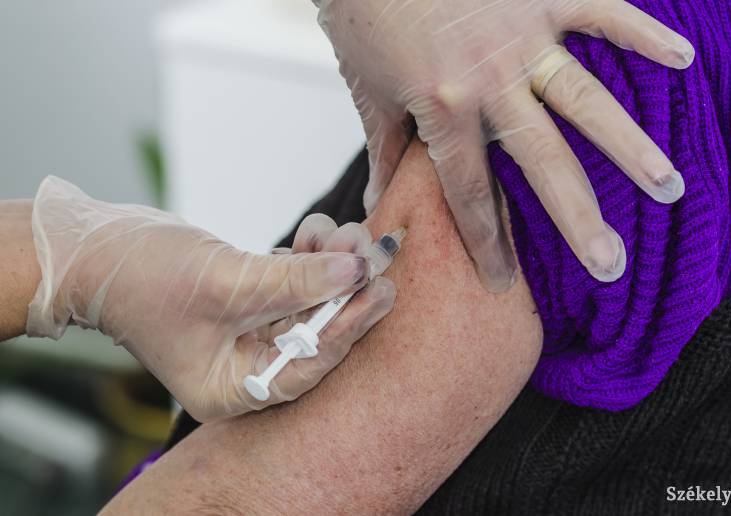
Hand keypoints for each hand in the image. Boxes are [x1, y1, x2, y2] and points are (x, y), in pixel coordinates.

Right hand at [26, 177, 394, 420]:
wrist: (95, 249)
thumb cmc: (144, 278)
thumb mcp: (229, 283)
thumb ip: (297, 281)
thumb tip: (358, 269)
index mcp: (233, 387)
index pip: (309, 364)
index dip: (349, 326)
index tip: (382, 290)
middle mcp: (245, 365)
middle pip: (315, 333)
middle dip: (346, 289)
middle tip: (377, 254)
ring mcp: (248, 331)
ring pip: (308, 301)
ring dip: (330, 265)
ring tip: (349, 233)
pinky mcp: (248, 300)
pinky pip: (292, 282)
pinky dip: (307, 257)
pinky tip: (318, 233)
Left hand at [316, 0, 693, 288]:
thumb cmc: (364, 14)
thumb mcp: (368, 91)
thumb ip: (384, 152)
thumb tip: (378, 206)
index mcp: (443, 108)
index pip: (471, 193)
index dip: (486, 243)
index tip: (503, 283)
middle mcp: (490, 80)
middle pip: (542, 163)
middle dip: (578, 219)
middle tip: (611, 265)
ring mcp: (522, 37)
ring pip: (585, 101)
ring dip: (629, 146)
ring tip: (669, 187)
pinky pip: (601, 14)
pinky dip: (642, 34)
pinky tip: (683, 59)